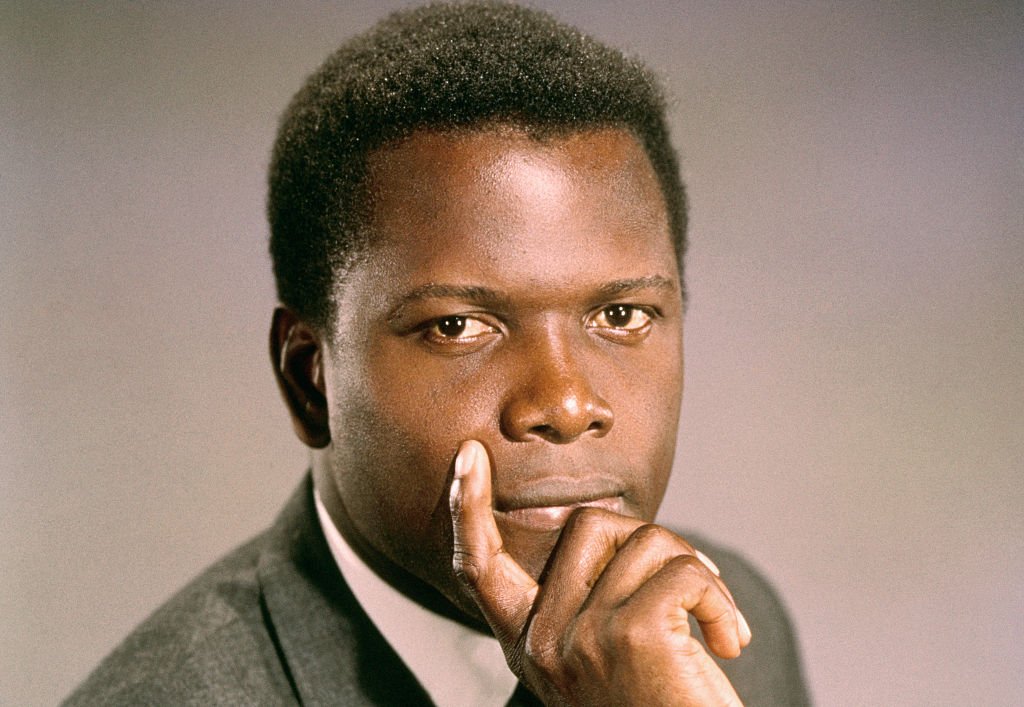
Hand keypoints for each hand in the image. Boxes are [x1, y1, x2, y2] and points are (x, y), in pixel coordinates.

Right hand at [449, 440, 750, 705]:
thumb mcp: (602, 662)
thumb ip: (590, 604)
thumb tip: (619, 535)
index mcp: (529, 647)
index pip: (480, 567)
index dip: (467, 508)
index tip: (467, 457)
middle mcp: (542, 642)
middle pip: (588, 527)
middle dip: (651, 541)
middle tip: (692, 592)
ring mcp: (581, 637)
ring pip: (644, 541)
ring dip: (698, 574)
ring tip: (718, 628)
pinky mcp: (631, 635)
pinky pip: (685, 573)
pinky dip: (721, 601)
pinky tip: (731, 644)